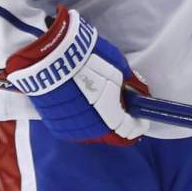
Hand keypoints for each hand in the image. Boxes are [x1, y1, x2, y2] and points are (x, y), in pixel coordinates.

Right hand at [4, 7, 148, 144]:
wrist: (49, 57)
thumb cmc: (89, 60)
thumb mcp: (119, 68)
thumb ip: (131, 85)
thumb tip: (141, 92)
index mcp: (109, 119)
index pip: (129, 131)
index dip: (138, 125)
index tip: (142, 117)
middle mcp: (89, 131)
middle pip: (111, 134)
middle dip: (119, 121)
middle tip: (123, 105)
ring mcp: (69, 129)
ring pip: (92, 132)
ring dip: (100, 121)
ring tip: (100, 101)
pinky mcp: (53, 124)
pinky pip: (75, 127)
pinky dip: (83, 119)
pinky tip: (83, 103)